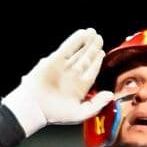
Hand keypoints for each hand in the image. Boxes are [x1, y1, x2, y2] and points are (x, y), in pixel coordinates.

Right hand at [0, 28, 118, 136]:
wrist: (35, 107)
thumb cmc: (55, 114)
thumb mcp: (80, 113)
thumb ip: (97, 105)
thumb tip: (111, 95)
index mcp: (80, 87)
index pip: (92, 71)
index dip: (97, 62)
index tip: (102, 53)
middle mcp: (72, 76)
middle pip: (86, 59)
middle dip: (93, 48)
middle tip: (99, 38)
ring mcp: (63, 67)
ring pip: (77, 52)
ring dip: (86, 42)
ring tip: (93, 33)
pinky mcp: (55, 60)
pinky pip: (67, 48)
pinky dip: (75, 40)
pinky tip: (82, 34)